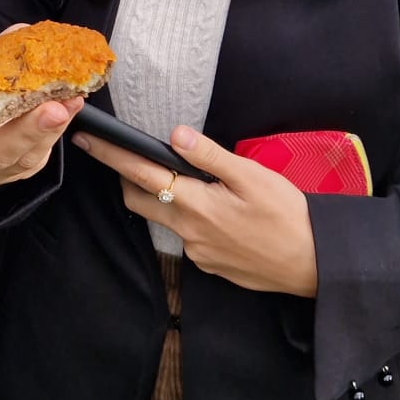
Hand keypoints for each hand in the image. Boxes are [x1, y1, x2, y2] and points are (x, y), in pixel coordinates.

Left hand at [72, 123, 318, 297]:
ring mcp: (196, 252)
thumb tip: (175, 134)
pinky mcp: (209, 264)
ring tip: (175, 178)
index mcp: (196, 205)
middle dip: (125, 177)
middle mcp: (188, 232)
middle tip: (121, 156)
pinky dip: (186, 217)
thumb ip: (210, 156)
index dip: (111, 156)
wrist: (313, 264)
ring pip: (162, 219)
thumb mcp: (253, 176)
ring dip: (159, 197)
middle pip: (139, 201)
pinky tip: (210, 210)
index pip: (140, 174)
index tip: (86, 141)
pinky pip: (185, 237)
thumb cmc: (288, 215)